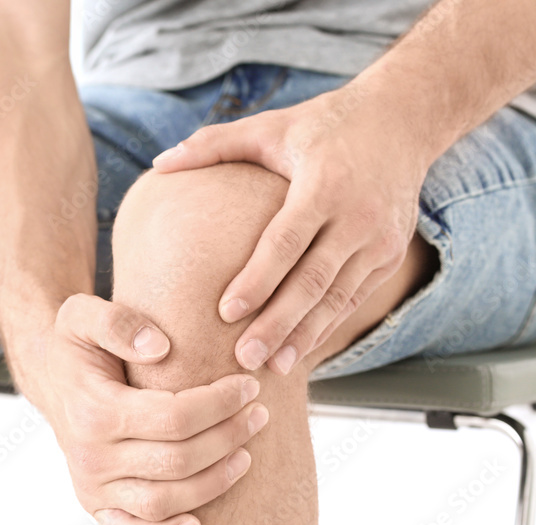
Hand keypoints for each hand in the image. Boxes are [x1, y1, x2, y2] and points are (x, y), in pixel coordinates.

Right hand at [38, 293, 267, 524]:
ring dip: (213, 483)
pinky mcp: (95, 505)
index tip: (249, 386)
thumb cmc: (78, 344)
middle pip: (177, 460)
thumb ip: (117, 322)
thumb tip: (159, 346)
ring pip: (163, 501)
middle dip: (228, 437)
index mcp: (93, 410)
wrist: (50, 378)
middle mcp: (90, 456)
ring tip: (246, 455)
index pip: (174, 416)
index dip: (219, 404)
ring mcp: (91, 486)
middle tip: (259, 414)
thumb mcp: (84, 314)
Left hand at [153, 82, 428, 373]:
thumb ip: (213, 145)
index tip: (225, 312)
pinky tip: (298, 350)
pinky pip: (353, 299)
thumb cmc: (322, 124)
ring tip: (270, 367)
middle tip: (243, 358)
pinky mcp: (390, 255)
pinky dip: (325, 327)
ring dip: (303, 336)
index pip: (286, 241)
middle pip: (313, 280)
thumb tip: (158, 163)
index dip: (257, 279)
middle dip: (277, 323)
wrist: (402, 120)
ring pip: (337, 298)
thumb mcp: (270, 126)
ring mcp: (379, 239)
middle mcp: (358, 215)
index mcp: (325, 183)